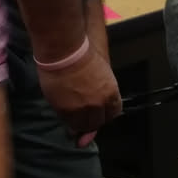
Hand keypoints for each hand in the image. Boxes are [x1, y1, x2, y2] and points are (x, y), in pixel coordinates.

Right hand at [35, 12, 121, 142]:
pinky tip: (65, 113)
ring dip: (79, 123)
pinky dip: (67, 119)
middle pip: (98, 121)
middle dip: (92, 120)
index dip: (105, 113)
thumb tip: (100, 101)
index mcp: (111, 93)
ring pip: (83, 125)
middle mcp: (99, 104)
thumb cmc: (82, 54)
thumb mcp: (101, 71)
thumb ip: (103, 88)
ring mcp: (82, 109)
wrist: (64, 51)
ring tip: (74, 117)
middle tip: (85, 118)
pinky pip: (68, 121)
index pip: (113, 113)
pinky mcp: (65, 110)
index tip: (99, 112)